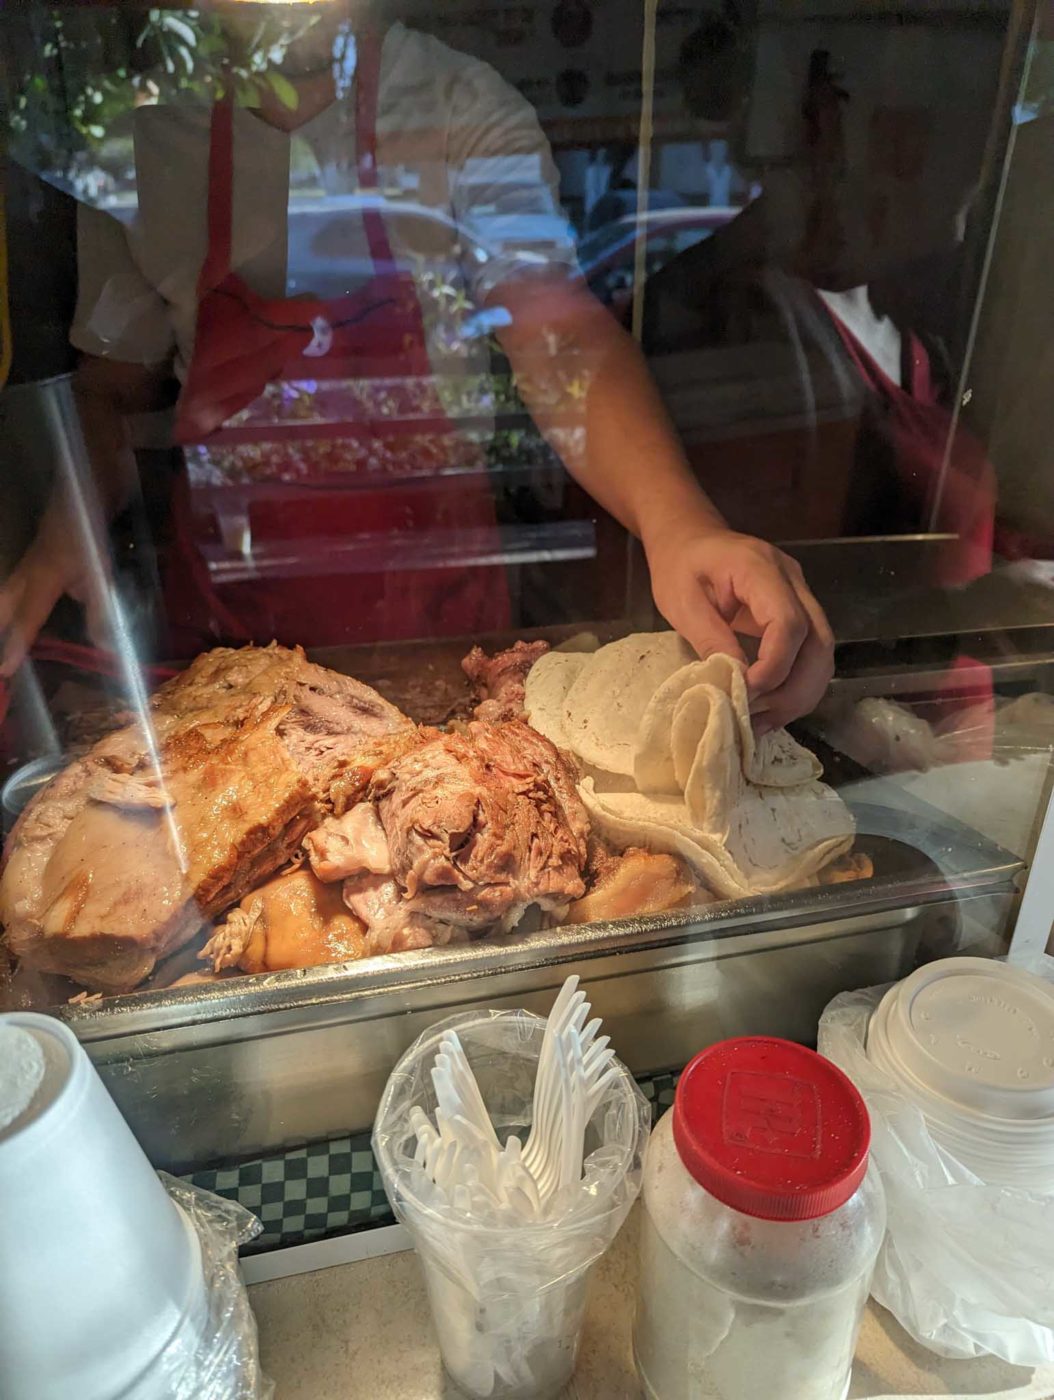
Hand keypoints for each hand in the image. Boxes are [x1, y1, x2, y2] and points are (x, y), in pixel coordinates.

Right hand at [0, 508, 104, 677]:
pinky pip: (23, 583)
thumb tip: (101, 643)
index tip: (4, 671)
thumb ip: (99, 605)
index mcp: (42, 577)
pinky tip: (26, 608)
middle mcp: (30, 570)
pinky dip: (20, 600)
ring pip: (8, 593)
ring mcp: (33, 560)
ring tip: (7, 636)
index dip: (15, 645)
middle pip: (2, 604)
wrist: (90, 481)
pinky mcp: (42, 554)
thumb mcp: (102, 569)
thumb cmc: (93, 525)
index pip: (25, 619)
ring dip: (6, 614)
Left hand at [646, 525, 834, 733]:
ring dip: (799, 693)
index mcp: (760, 568)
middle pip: (818, 641)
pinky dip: (795, 685)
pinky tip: (769, 708)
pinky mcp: (798, 611)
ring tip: (763, 721)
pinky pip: (810, 652)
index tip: (748, 691)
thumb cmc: (680, 564)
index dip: (775, 664)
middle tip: (759, 718)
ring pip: (822, 652)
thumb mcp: (681, 601)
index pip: (789, 622)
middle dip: (794, 689)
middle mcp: (792, 579)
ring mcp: (801, 594)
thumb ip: (711, 637)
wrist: (689, 537)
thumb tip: (736, 681)